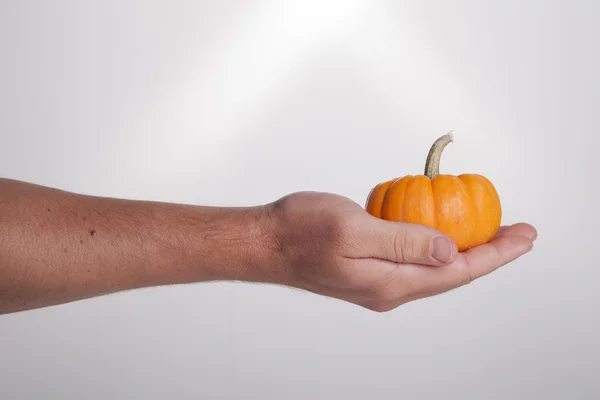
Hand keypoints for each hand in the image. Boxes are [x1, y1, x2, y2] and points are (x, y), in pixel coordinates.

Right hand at [265, 192, 535, 311]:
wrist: (265, 243)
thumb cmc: (300, 231)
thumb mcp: (353, 229)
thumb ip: (402, 241)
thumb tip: (449, 250)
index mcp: (390, 282)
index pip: (457, 271)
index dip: (496, 253)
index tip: (524, 235)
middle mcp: (389, 290)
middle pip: (451, 274)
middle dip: (489, 253)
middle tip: (517, 232)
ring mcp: (377, 283)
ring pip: (433, 269)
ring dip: (464, 250)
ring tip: (489, 232)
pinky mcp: (367, 271)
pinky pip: (412, 261)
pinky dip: (435, 246)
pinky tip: (440, 231)